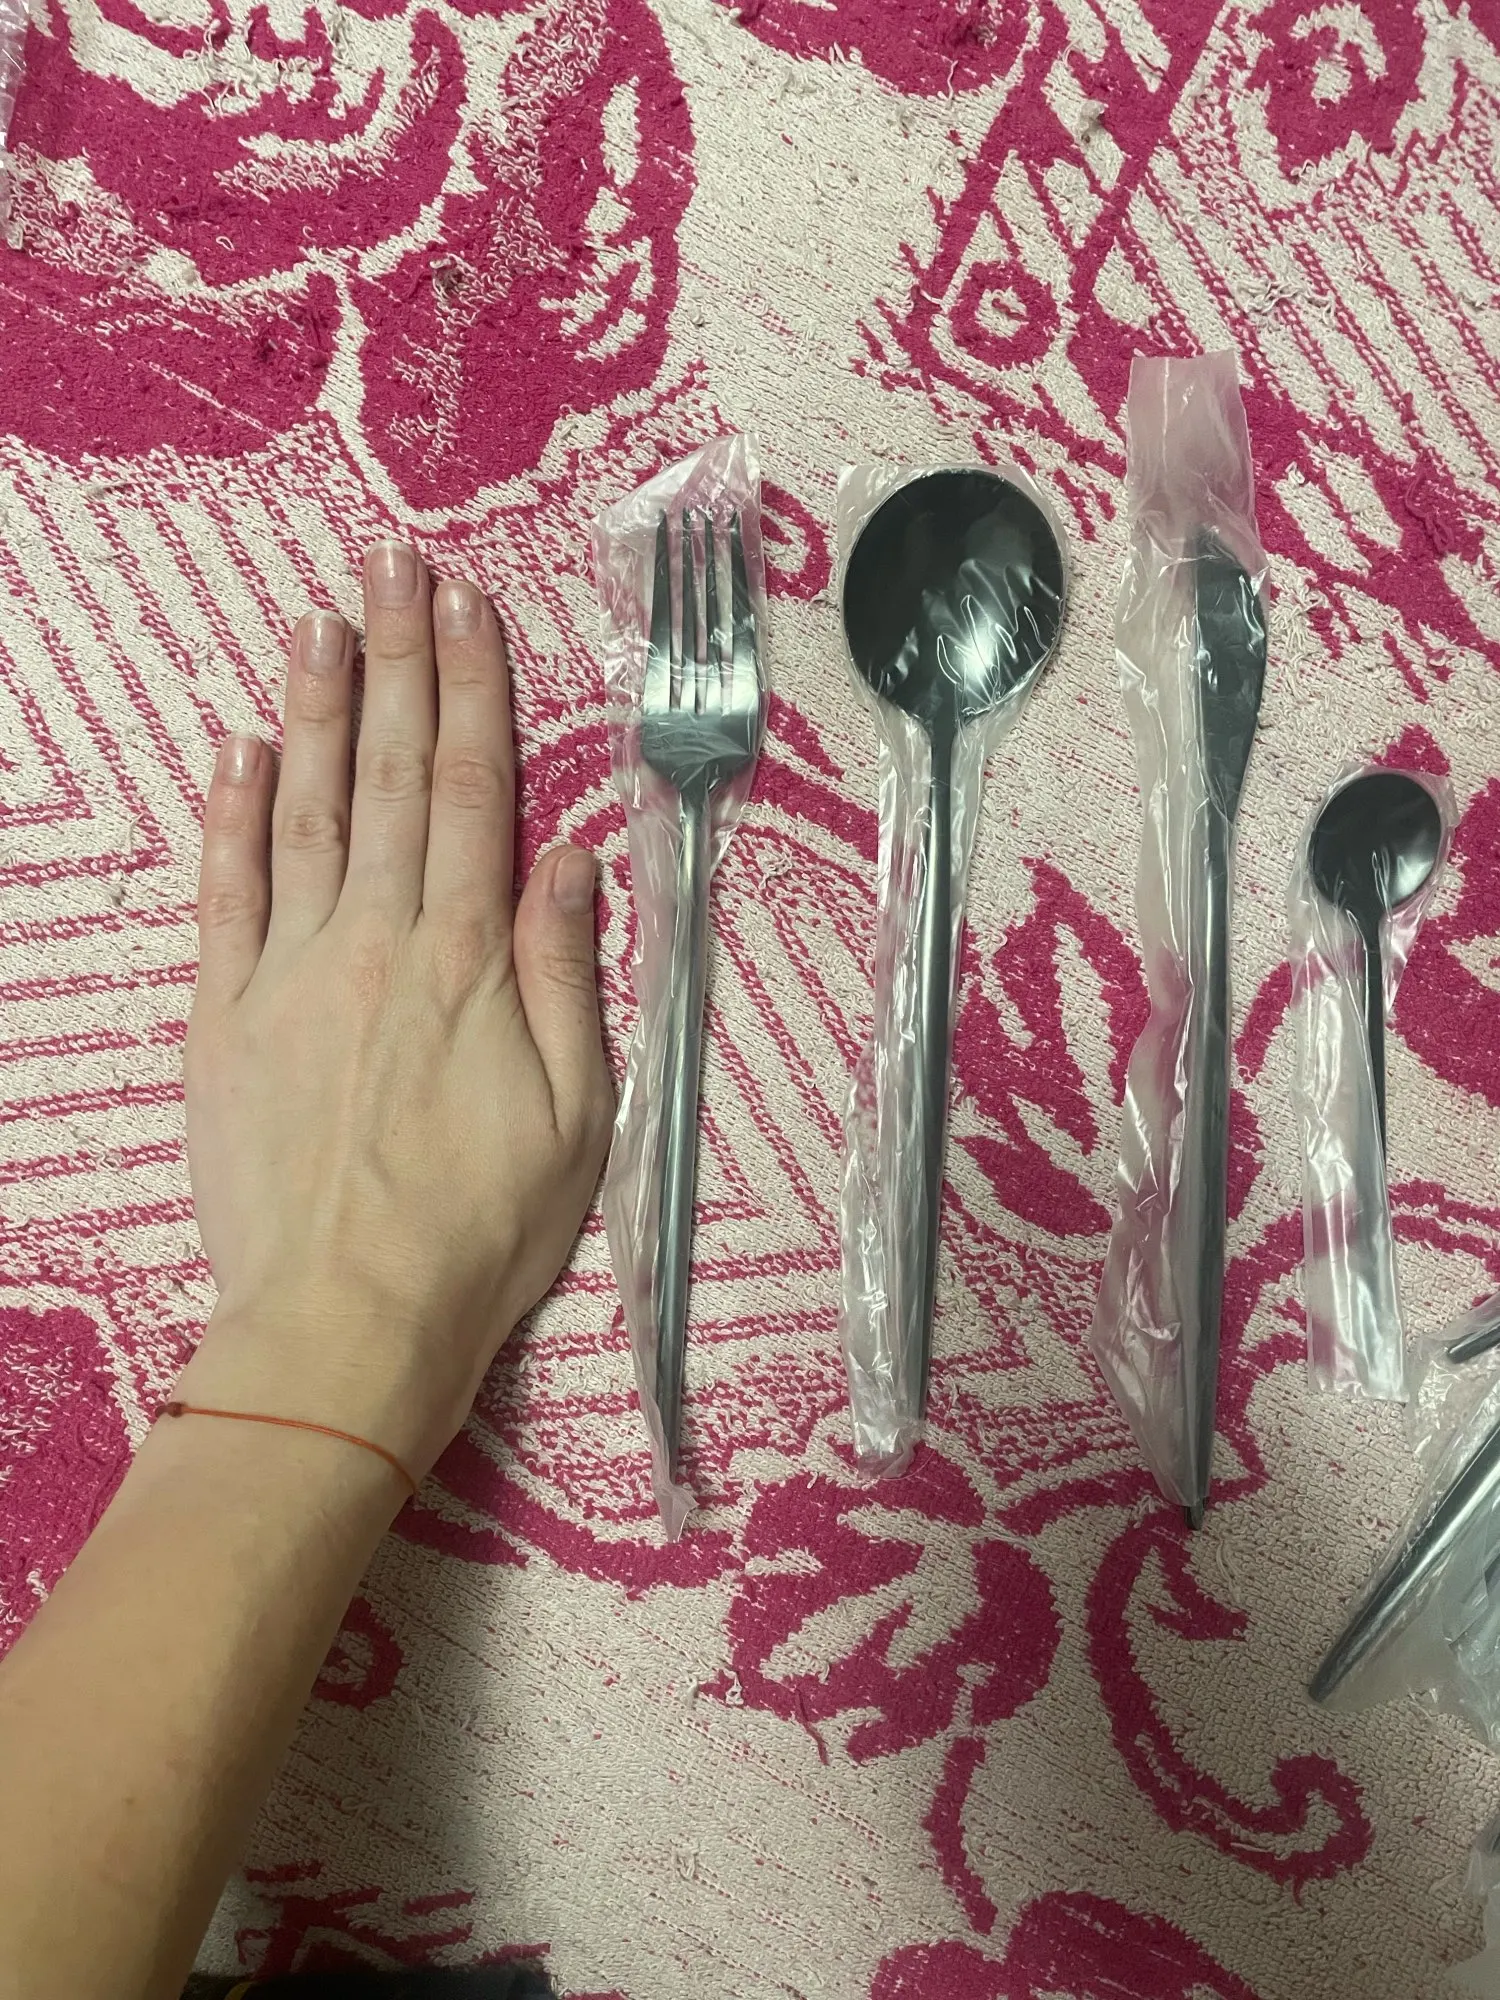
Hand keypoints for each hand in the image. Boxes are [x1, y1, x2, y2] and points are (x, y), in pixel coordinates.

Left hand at [180, 542, 612, 1480]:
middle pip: (386, 772)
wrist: (348, 1319)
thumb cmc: (481, 1229)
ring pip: (303, 809)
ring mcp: (289, 970)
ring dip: (315, 708)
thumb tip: (571, 860)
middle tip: (391, 565)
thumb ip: (568, 976)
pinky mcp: (224, 1016)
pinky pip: (228, 893)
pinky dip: (234, 815)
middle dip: (395, 659)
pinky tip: (242, 750)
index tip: (466, 608)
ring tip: (321, 621)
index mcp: (467, 957)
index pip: (469, 790)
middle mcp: (376, 938)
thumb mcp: (578, 1113)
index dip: (470, 691)